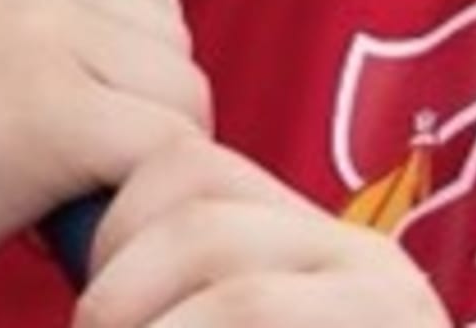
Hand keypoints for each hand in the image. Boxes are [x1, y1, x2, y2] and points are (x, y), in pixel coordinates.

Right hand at [0, 0, 210, 325]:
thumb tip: (148, 66)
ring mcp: (32, 29)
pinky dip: (136, 202)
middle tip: (79, 166)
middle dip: (147, 108)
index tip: (100, 100)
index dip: (141, 42)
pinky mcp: (46, 111)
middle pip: (170, 36)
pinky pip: (162, 152)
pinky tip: (71, 223)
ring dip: (147, 160)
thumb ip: (36, 12)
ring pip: (180, 95)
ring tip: (69, 192)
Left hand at [78, 133, 450, 327]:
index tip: (86, 299)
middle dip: (116, 268)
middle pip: (192, 189)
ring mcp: (387, 294)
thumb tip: (81, 275)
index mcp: (313, 250)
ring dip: (134, 311)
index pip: (186, 164)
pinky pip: (248, 303)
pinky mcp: (394, 323)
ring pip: (212, 246)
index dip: (114, 218)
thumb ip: (188, 303)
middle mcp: (359, 256)